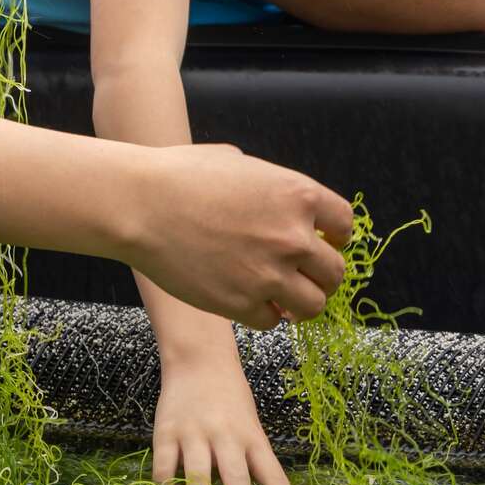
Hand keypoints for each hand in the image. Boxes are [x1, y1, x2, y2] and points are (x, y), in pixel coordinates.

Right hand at [109, 144, 351, 330]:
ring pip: (312, 305)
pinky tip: (248, 301)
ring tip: (282, 296)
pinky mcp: (241, 303)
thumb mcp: (239, 163)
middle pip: (334, 273)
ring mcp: (270, 273)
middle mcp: (293, 237)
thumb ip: (271, 186)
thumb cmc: (181, 175)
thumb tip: (282, 201)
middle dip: (320, 275)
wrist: (140, 204)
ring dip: (300, 302)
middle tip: (301, 276)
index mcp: (298, 195)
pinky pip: (272, 321)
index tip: (324, 243)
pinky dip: (264, 314)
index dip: (335, 237)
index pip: (345, 225)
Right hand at [154, 349, 291, 484]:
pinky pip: (164, 470)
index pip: (270, 470)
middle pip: (235, 478)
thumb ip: (256, 458)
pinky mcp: (166, 433)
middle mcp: (225, 434)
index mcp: (251, 433)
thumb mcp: (251, 423)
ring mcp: (193, 434)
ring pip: (197, 480)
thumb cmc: (230, 395)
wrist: (199, 358)